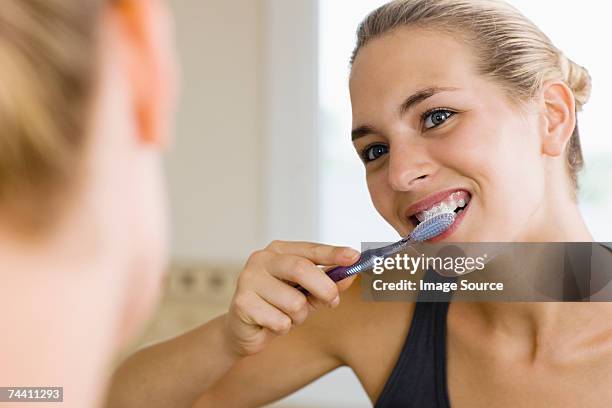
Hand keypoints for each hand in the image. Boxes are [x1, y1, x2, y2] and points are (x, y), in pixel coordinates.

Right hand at [223, 241, 359, 356]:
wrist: (242, 330)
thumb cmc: (277, 306)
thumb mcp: (306, 293)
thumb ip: (327, 283)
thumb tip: (350, 275)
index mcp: (278, 251)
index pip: (310, 250)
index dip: (333, 253)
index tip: (355, 257)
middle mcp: (261, 260)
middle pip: (301, 269)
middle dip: (324, 288)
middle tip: (333, 301)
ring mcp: (248, 279)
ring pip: (294, 302)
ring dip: (299, 316)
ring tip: (286, 316)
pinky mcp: (242, 303)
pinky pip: (280, 321)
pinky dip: (282, 328)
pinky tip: (270, 324)